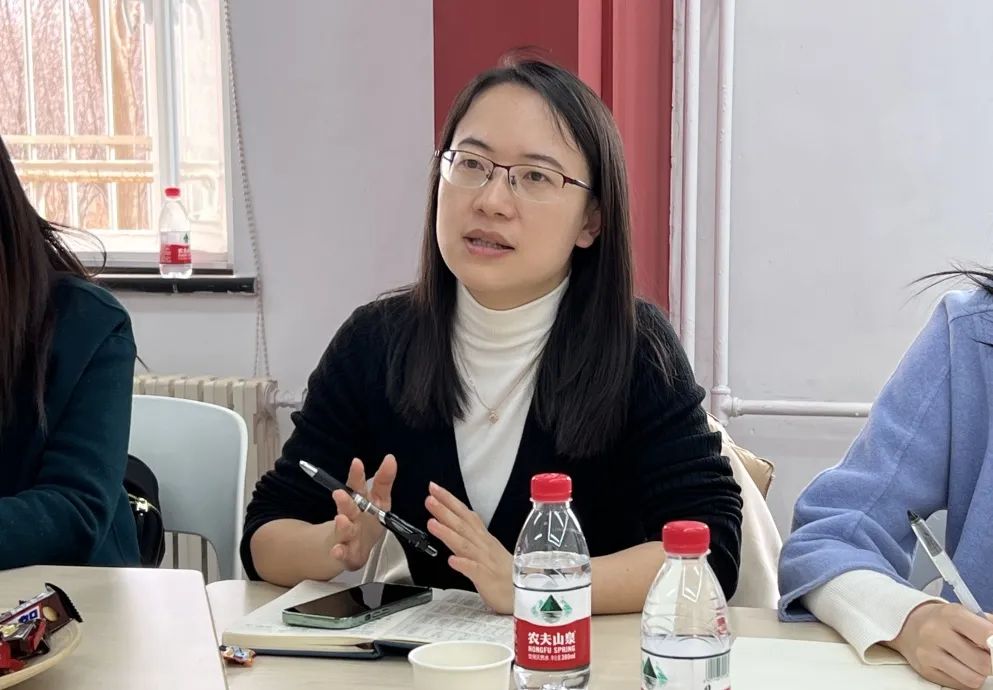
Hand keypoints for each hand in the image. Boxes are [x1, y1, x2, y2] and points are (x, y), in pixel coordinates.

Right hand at [328, 455, 396, 570]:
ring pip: (344, 530)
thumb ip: (384, 480)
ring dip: (342, 525)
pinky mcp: (346, 554)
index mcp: (359, 502)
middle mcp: (350, 516)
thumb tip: (390, 458)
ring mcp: (346, 535)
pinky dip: (339, 552)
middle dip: (345, 501)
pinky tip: (337, 550)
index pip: (357, 486)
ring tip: (341, 519)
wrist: (353, 549)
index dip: (357, 475)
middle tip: (340, 493)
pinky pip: (342, 554)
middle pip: (347, 507)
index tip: (357, 462)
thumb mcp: (379, 500)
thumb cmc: (367, 520)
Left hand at [425, 482, 513, 613]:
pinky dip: (463, 564)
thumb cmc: (506, 574)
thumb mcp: (488, 550)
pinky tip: (452, 560)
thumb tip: (455, 523)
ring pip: (465, 544)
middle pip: (463, 525)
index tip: (435, 489)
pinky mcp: (488, 579)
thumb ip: (472, 537)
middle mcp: (484, 546)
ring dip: (448, 533)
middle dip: (445, 510)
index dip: (450, 501)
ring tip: (432, 523)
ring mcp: (486, 562)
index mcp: (483, 539)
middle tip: (430, 498)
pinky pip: (475, 571)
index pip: (465, 515)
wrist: (524, 594)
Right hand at [888, 601, 992, 688]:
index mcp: (951, 614)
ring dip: (979, 674)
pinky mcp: (925, 670)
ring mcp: (928, 653)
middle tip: (988, 657)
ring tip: (974, 663)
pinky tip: (960, 667)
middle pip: (983, 663)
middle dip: (992, 663)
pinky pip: (960, 685)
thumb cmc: (943, 620)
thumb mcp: (964, 613)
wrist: (907, 624)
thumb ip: (988, 626)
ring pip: (973, 679)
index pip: (987, 636)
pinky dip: (966, 679)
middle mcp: (936, 632)